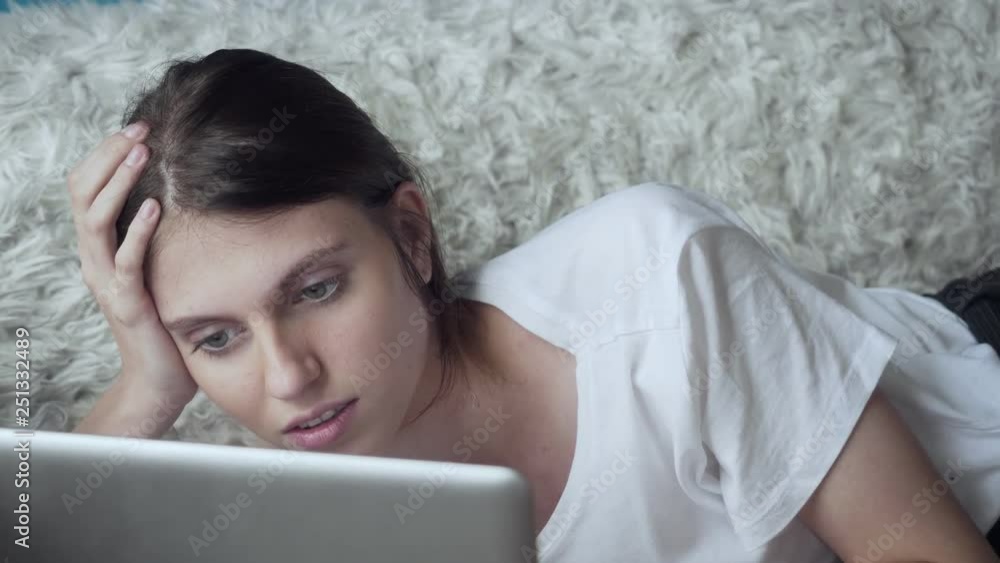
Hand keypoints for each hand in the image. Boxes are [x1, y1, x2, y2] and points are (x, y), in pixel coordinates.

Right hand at [67, 121, 197, 407]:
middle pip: (81, 194)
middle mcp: (95, 260)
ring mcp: (107, 282)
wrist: (161, 378)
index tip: (138, 126)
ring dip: (118, 183)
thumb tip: (184, 186)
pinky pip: (125, 264)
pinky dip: (137, 233)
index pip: (86, 187)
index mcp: (100, 247)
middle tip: (139, 128)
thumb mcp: (161, 265)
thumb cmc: (169, 318)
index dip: (105, 153)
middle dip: (108, 156)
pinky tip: (157, 208)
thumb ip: (159, 232)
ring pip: (94, 222)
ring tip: (142, 155)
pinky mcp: (129, 304)